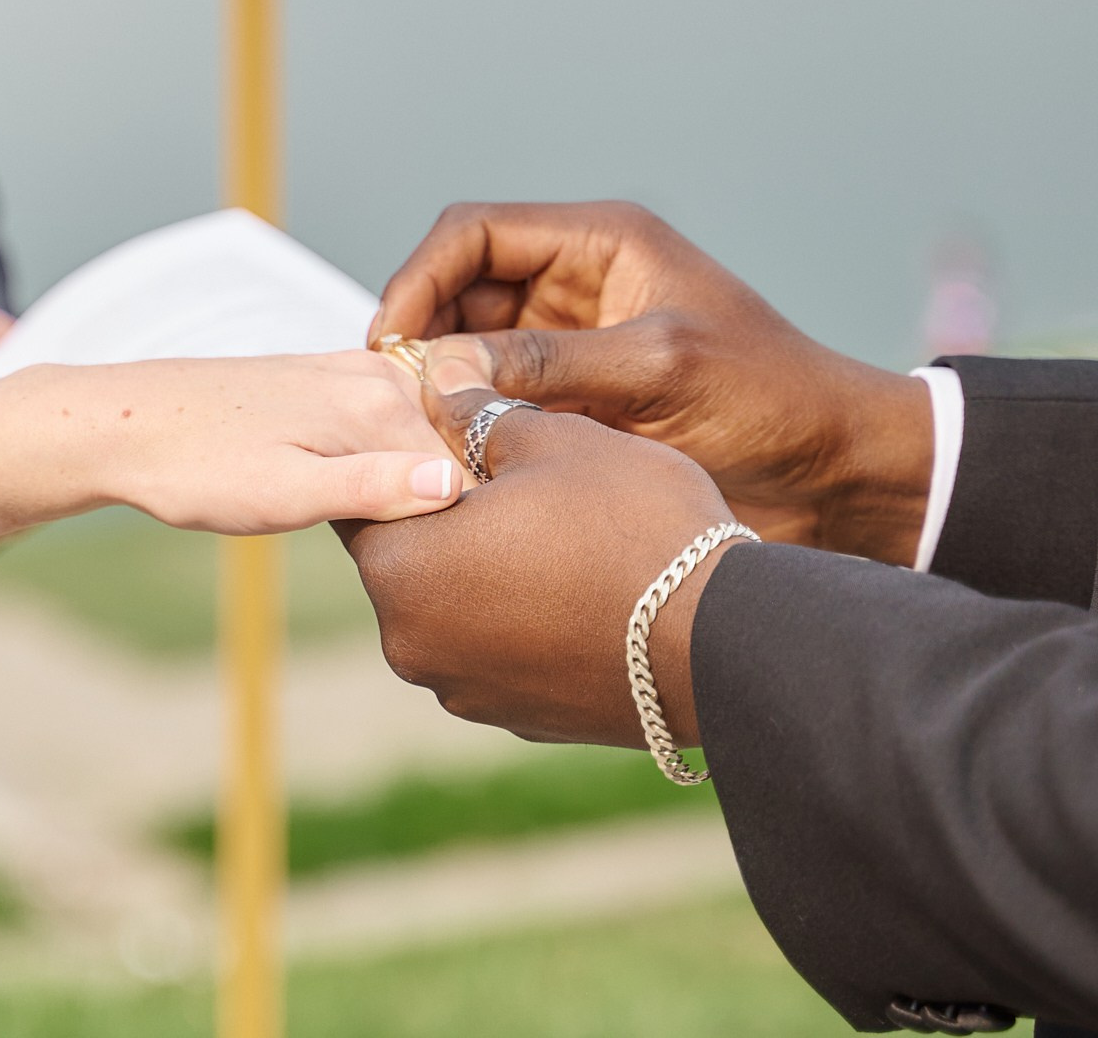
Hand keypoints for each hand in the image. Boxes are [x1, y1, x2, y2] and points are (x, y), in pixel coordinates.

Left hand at [0, 350, 465, 535]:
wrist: (122, 423)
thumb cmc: (196, 467)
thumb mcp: (286, 495)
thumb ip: (374, 489)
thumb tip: (454, 484)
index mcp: (380, 401)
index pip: (470, 469)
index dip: (470, 523)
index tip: (458, 569)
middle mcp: (377, 375)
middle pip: (453, 450)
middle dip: (451, 504)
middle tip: (422, 564)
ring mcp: (353, 373)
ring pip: (421, 440)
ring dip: (420, 488)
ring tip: (395, 538)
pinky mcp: (328, 382)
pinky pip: (388, 428)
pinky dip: (388, 466)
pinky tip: (363, 503)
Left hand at [340, 352, 741, 746]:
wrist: (728, 641)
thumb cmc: (635, 524)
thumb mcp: (551, 437)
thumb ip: (474, 411)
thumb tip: (435, 377)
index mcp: (401, 567)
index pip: (369, 497)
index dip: (409, 457)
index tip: (453, 436)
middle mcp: (411, 642)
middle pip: (410, 555)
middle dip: (450, 516)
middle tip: (518, 477)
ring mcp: (464, 689)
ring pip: (456, 605)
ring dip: (488, 569)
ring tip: (561, 530)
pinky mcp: (516, 719)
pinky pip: (500, 650)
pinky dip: (524, 618)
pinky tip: (582, 587)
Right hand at [373, 201, 931, 563]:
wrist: (838, 471)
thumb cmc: (772, 398)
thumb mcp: (659, 370)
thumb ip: (548, 365)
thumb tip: (442, 373)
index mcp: (600, 242)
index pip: (472, 234)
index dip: (418, 279)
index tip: (390, 345)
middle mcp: (576, 284)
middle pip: (457, 290)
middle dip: (419, 337)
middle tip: (390, 401)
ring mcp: (573, 345)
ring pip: (469, 350)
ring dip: (440, 385)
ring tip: (415, 435)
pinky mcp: (577, 402)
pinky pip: (499, 400)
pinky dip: (469, 424)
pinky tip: (451, 459)